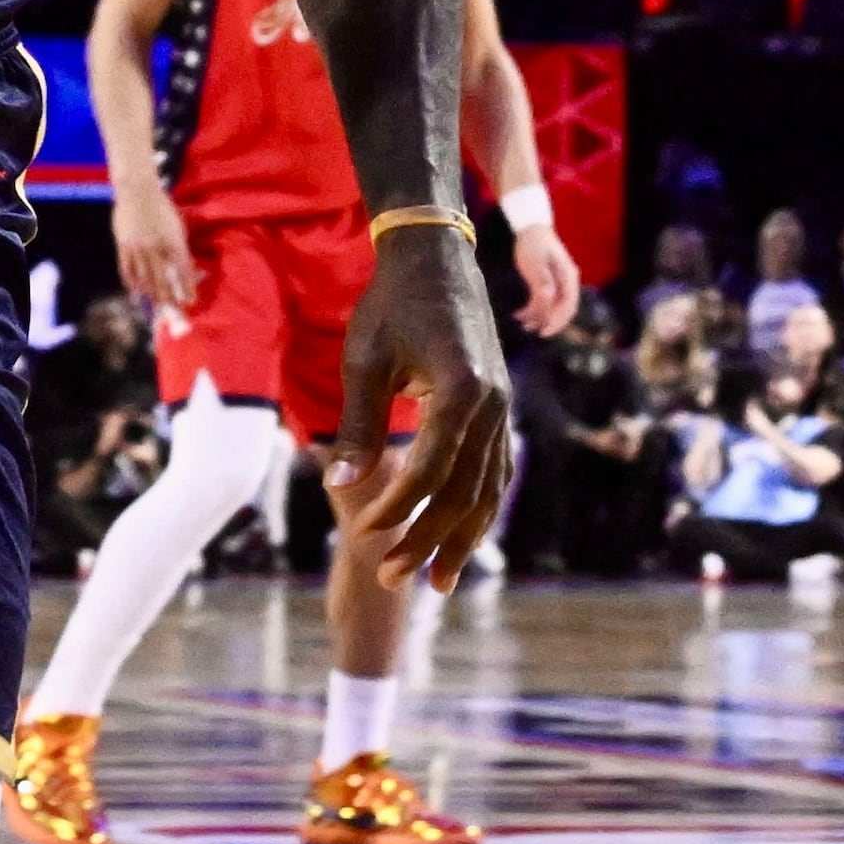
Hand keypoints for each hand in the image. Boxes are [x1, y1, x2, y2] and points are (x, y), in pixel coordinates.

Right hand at [112, 178, 197, 313]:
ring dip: (151, 295)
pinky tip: (136, 292)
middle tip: (173, 311)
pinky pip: (127, 269)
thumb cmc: (162, 208)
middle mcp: (156, 247)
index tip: (190, 301)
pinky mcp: (123, 246)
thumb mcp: (177, 227)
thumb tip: (181, 269)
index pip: (183, 270)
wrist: (137, 192)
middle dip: (169, 298)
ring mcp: (138, 248)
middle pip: (163, 279)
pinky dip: (132, 283)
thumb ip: (178, 248)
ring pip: (144, 278)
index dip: (187, 288)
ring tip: (156, 307)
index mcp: (173, 241)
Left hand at [326, 224, 510, 589]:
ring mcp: (504, 408)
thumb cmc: (391, 305)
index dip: (398, 507)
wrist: (436, 260)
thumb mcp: (364, 361)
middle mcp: (494, 404)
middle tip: (392, 578)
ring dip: (461, 538)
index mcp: (462, 390)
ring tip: (437, 582)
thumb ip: (357, 425)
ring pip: (488, 489)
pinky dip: (479, 509)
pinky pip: (495, 471)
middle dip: (428, 540)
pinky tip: (460, 540)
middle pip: (465, 490)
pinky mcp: (501, 410)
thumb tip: (339, 483)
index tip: (365, 533)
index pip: (431, 468)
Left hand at [512, 221, 580, 337]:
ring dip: (539, 317)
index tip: (545, 331)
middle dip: (550, 322)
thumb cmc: (533, 243)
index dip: (557, 320)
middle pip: (563, 309)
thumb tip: (547, 299)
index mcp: (567, 277)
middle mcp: (566, 282)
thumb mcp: (535, 261)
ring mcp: (558, 283)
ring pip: (552, 306)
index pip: (567, 305)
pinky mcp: (548, 283)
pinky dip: (533, 309)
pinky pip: (543, 301)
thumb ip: (541, 280)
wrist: (531, 229)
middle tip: (536, 332)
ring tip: (523, 325)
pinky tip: (519, 315)